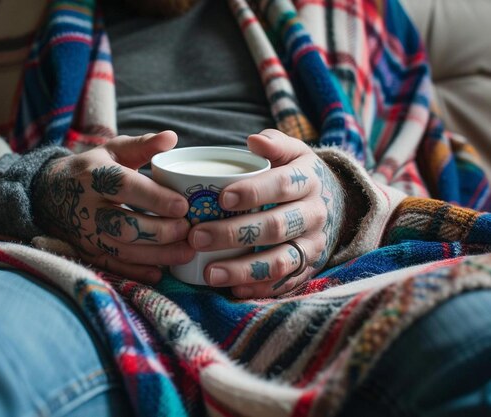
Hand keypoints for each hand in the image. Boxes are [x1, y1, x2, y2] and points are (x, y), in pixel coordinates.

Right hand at [32, 131, 194, 283]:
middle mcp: (88, 207)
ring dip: (157, 254)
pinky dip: (136, 272)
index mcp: (96, 176)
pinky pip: (112, 266)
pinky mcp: (87, 252)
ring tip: (187, 252)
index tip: (183, 205)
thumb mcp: (112, 151)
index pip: (126, 188)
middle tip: (189, 229)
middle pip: (125, 225)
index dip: (156, 198)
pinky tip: (160, 272)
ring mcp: (86, 233)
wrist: (48, 193)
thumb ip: (142, 145)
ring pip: (122, 249)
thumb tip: (171, 137)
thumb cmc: (91, 169)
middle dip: (161, 231)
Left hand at [188, 129, 345, 297]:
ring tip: (210, 273)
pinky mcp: (309, 268)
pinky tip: (232, 290)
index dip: (252, 192)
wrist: (334, 203)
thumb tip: (254, 140)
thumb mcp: (293, 153)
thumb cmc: (297, 175)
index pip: (281, 185)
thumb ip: (275, 145)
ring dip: (244, 269)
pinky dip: (259, 288)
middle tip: (196, 236)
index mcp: (308, 181)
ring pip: (281, 261)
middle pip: (276, 227)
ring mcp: (313, 244)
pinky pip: (286, 283)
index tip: (221, 197)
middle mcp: (314, 214)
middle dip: (234, 233)